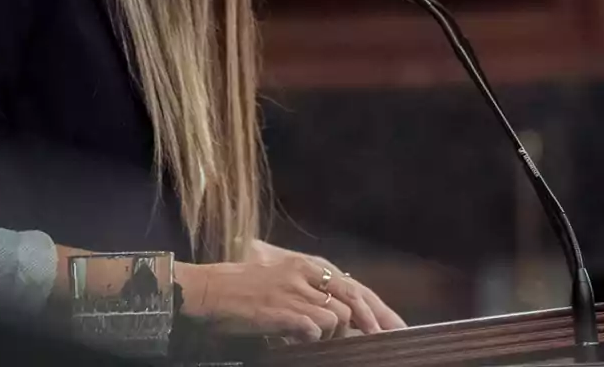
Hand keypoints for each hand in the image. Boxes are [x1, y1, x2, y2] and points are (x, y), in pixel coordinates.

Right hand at [174, 250, 402, 342]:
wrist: (207, 290)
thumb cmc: (242, 288)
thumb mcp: (280, 278)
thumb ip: (309, 288)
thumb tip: (339, 313)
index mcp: (307, 264)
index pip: (353, 285)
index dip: (377, 307)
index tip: (395, 327)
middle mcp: (304, 273)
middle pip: (354, 297)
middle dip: (373, 321)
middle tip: (384, 340)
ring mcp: (294, 291)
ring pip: (337, 315)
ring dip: (334, 333)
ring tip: (320, 339)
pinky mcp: (282, 310)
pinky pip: (314, 328)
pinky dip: (313, 337)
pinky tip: (300, 340)